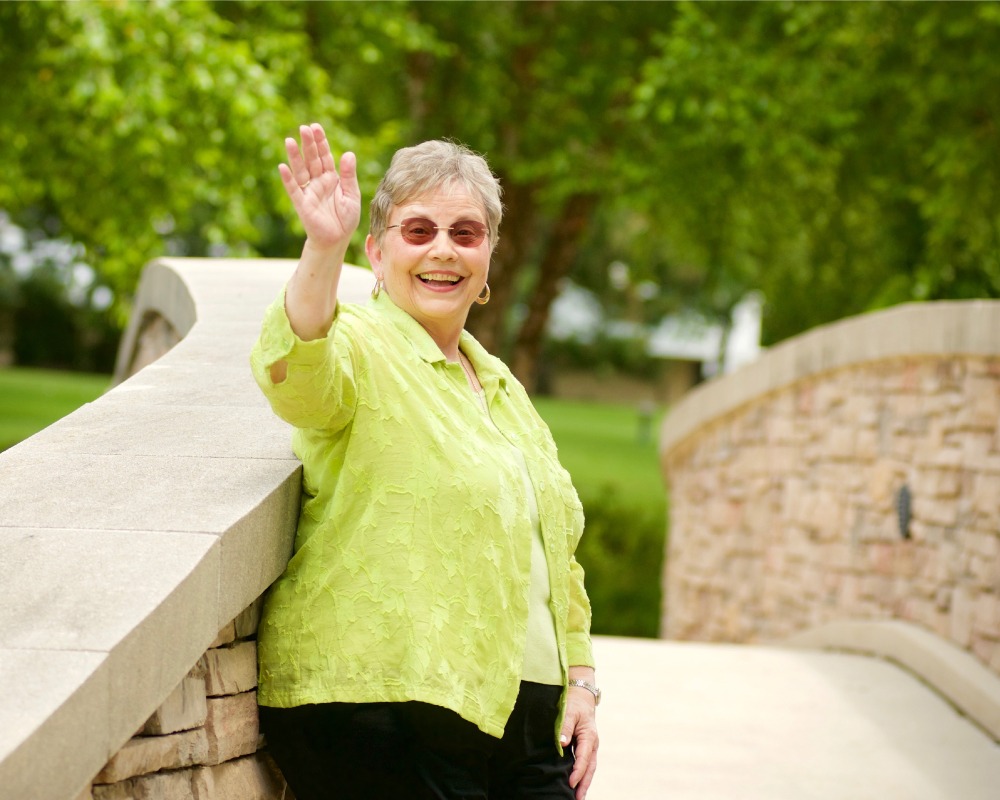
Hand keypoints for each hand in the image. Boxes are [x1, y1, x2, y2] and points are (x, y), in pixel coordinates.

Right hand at [278, 122, 360, 252]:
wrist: (337, 240)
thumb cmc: (345, 219)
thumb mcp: (352, 195)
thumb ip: (348, 175)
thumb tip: (348, 153)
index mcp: (331, 178)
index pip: (325, 156)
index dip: (321, 142)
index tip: (316, 127)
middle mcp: (318, 182)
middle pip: (312, 159)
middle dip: (308, 144)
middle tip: (304, 128)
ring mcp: (309, 191)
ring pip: (300, 170)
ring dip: (294, 156)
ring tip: (289, 140)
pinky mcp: (302, 204)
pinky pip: (294, 190)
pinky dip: (288, 179)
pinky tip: (283, 167)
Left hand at [561, 680, 598, 799]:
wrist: (582, 697)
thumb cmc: (574, 704)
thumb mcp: (569, 712)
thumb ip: (565, 726)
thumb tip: (562, 742)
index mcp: (589, 736)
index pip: (584, 758)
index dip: (577, 772)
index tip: (570, 783)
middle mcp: (592, 744)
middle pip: (590, 768)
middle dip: (584, 784)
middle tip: (577, 798)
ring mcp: (591, 747)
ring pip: (589, 768)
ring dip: (584, 782)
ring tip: (578, 797)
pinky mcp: (586, 747)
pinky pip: (586, 764)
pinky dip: (583, 775)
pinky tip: (576, 784)